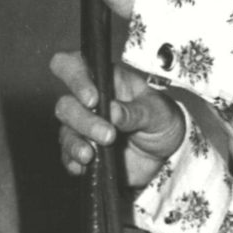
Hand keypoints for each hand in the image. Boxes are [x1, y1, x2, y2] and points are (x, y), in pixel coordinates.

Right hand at [51, 49, 185, 191]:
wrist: (167, 154)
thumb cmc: (161, 120)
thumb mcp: (158, 112)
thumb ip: (136, 112)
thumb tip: (113, 111)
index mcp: (105, 80)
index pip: (74, 65)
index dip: (75, 78)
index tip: (92, 99)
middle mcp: (88, 102)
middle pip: (66, 104)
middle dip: (84, 121)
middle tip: (109, 135)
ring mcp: (83, 128)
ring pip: (65, 131)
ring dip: (76, 144)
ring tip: (92, 155)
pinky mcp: (83, 151)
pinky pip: (68, 157)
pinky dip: (73, 162)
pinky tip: (85, 166)